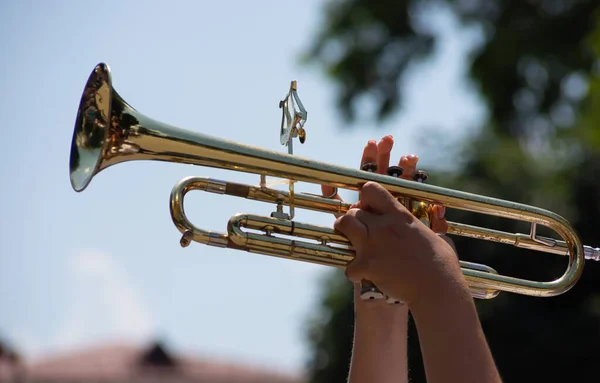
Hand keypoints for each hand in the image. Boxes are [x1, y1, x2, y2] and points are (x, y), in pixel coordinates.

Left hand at [321, 135, 451, 304]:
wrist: (437, 288)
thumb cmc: (442, 265)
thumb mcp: (439, 237)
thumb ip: (434, 225)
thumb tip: (439, 214)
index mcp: (400, 216)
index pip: (371, 189)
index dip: (365, 198)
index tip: (369, 208)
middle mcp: (382, 226)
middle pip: (352, 210)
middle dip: (352, 219)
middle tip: (358, 231)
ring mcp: (372, 244)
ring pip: (343, 225)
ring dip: (344, 234)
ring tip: (352, 245)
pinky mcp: (366, 265)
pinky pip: (348, 266)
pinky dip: (353, 273)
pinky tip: (363, 276)